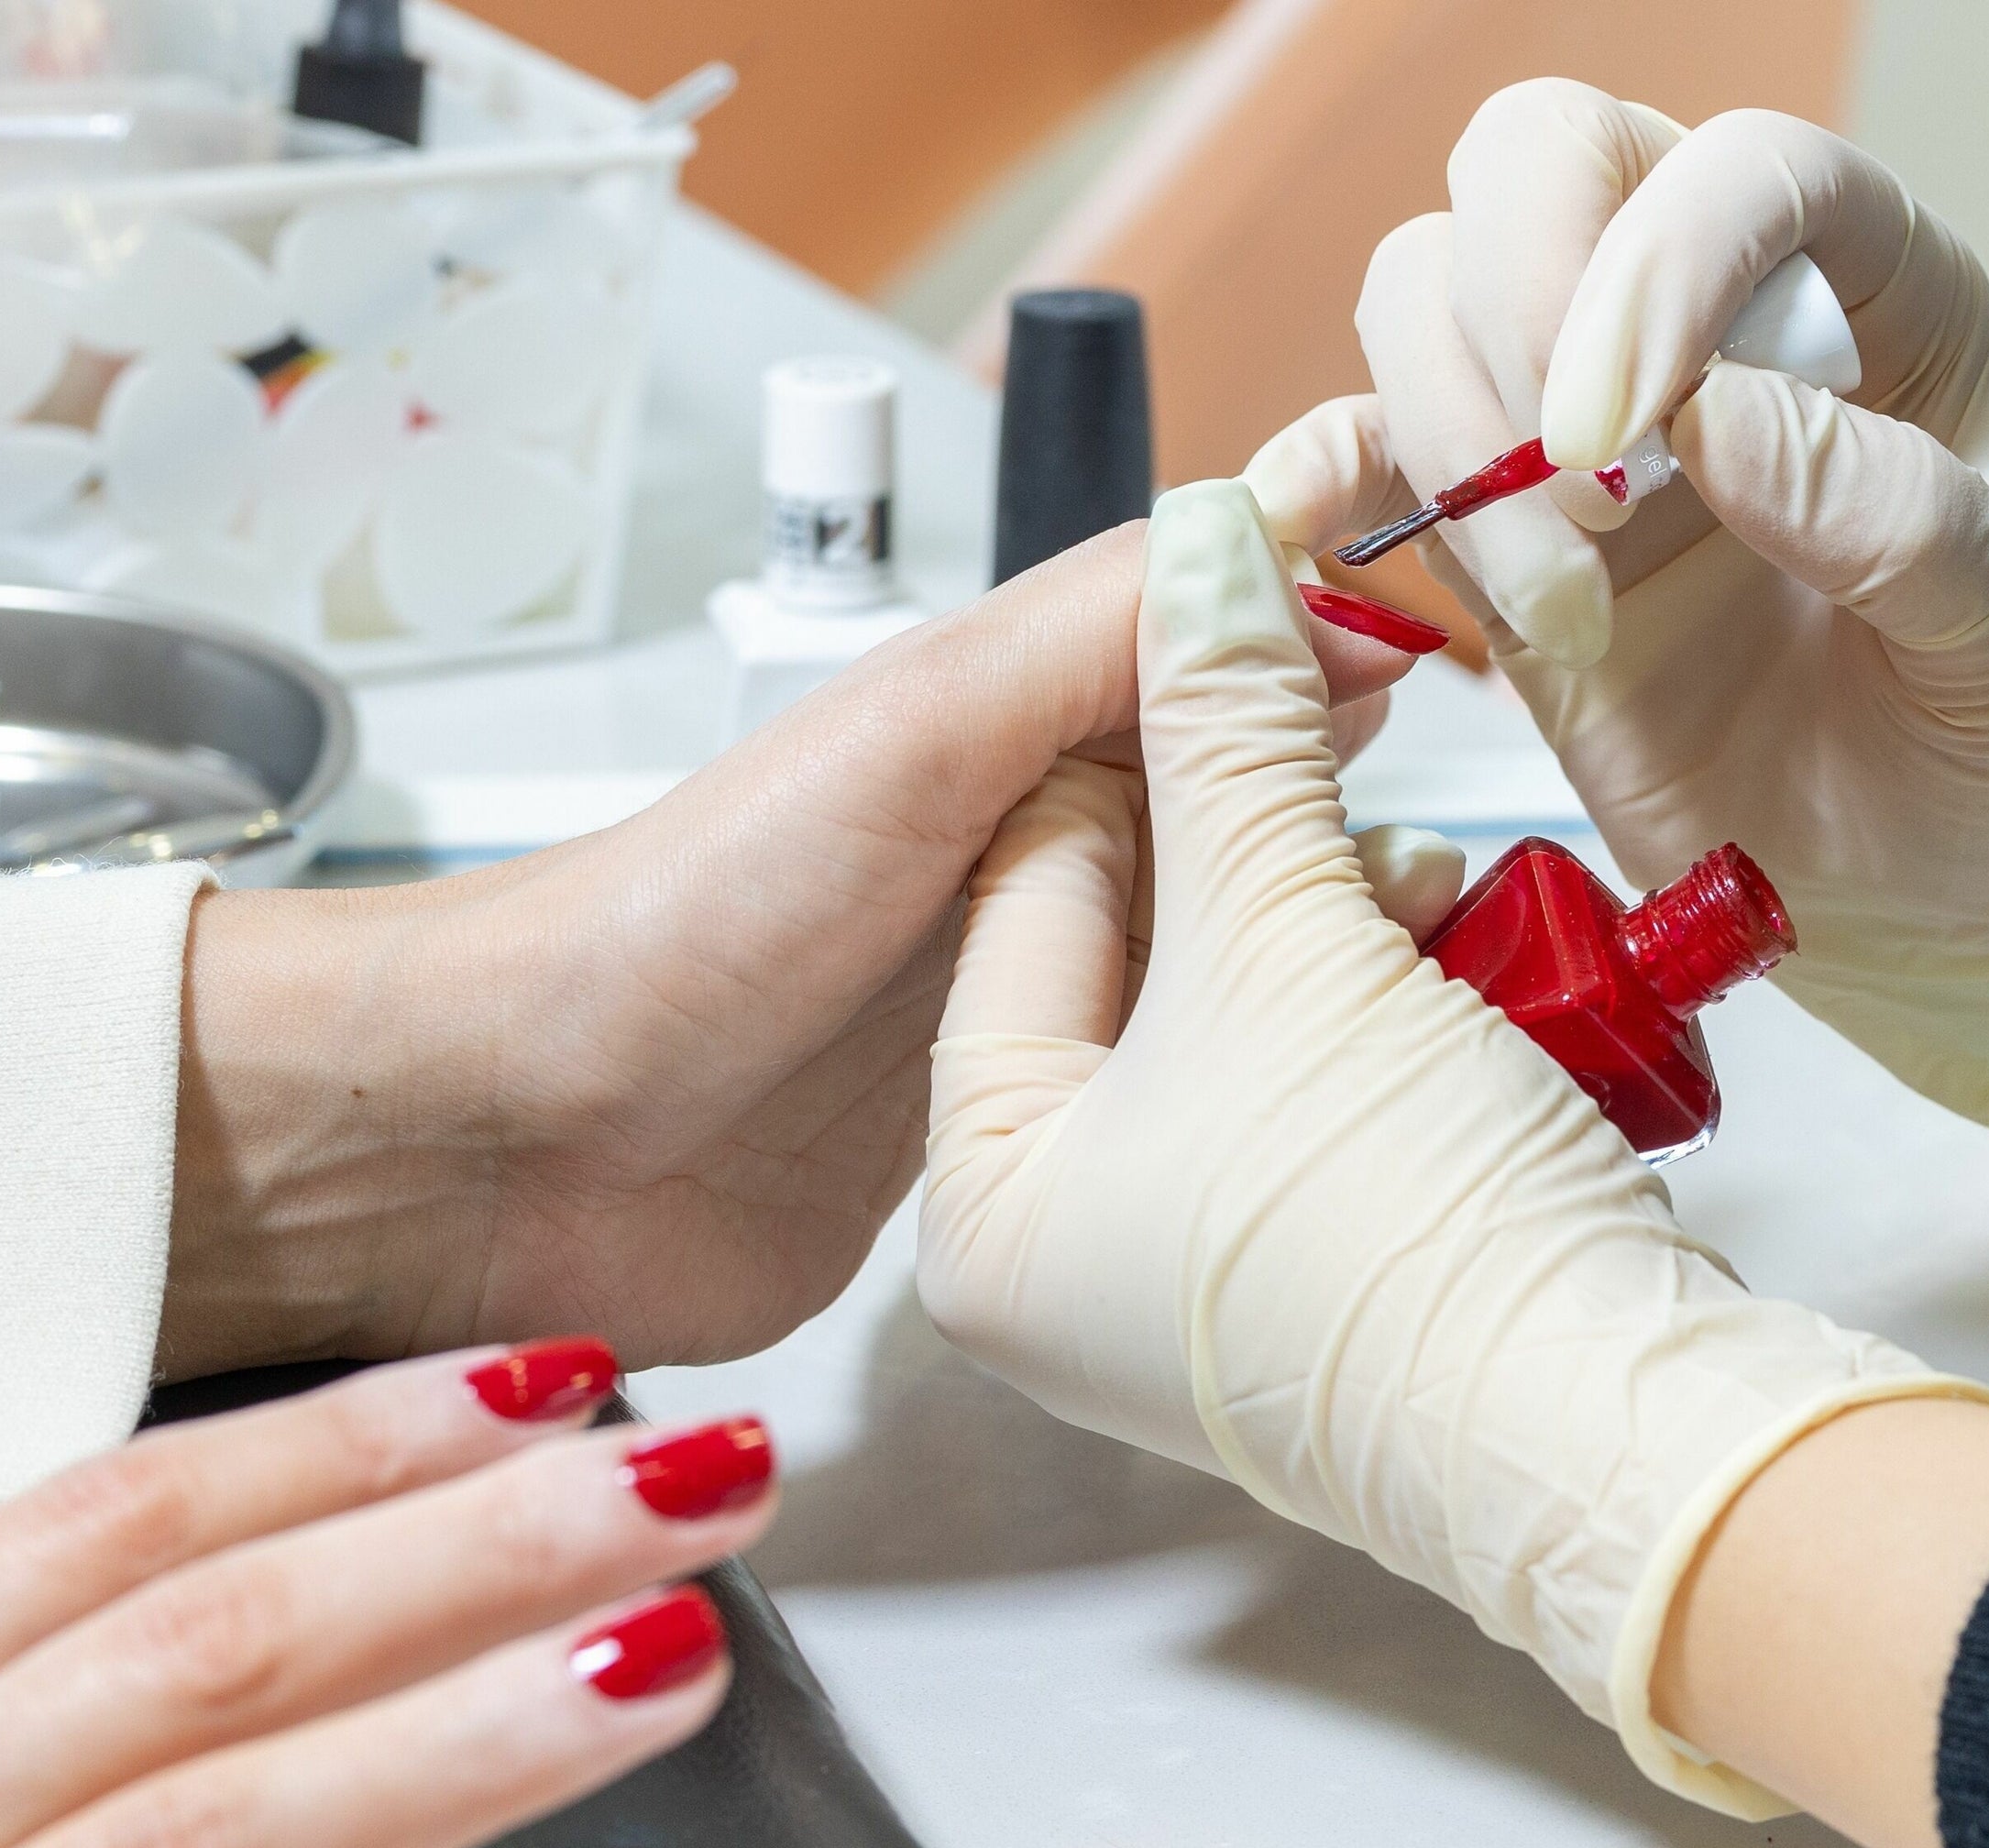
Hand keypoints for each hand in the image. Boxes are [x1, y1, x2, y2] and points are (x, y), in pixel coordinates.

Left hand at [160, 525, 1429, 1381]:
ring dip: (1316, 984)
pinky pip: (1174, 1115)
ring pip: (1228, 983)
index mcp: (1008, 747)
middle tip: (1460, 876)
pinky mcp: (1017, 1165)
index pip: (1217, 678)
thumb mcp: (921, 733)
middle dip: (1351, 844)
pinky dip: (1254, 1103)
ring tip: (1428, 990)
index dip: (1335, 668)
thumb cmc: (676, 931)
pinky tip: (1324, 1114)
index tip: (1465, 667)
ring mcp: (1028, 1025)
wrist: (523, 1153)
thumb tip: (1284, 541)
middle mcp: (1027, 880)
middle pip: (1245, 839)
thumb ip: (1100, 641)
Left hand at [917, 481, 1977, 1811]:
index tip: (1244, 634)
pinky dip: (1392, 1017)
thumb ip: (1227, 724)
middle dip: (1265, 845)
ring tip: (1436, 871)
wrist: (1607, 1443)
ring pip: (1249, 1021)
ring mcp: (1197, 1284)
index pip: (1033, 891)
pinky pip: (1323, 1097)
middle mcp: (1064, 1259)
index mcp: (989, 1199)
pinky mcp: (1323, 1289)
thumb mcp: (1285, 935)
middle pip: (1143, 957)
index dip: (1148, 744)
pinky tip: (1465, 955)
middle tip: (1354, 747)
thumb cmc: (1398, 1239)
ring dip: (1347, 920)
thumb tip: (1204, 545)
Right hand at [1244, 87, 1988, 1137]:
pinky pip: (1364, 463)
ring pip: (1425, 298)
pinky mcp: (1502, 551)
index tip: (1630, 430)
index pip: (1735, 171)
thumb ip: (1895, 519)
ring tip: (1563, 611)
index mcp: (1872, 291)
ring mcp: (1591, 432)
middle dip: (1517, 316)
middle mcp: (1713, 324)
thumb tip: (1716, 421)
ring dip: (1451, 443)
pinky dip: (1321, 489)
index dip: (1657, 262)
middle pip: (1535, 168)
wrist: (1969, 895)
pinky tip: (1329, 558)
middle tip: (1590, 504)